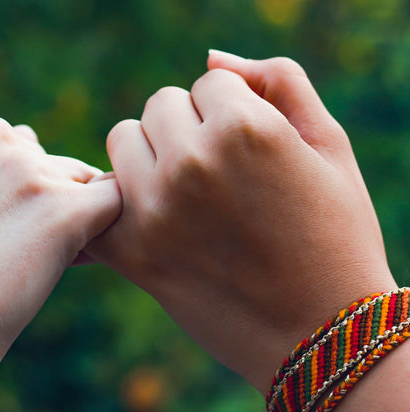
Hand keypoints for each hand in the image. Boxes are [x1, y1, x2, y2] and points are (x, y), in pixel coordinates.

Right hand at [0, 106, 120, 391]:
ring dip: (73, 217)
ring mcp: (29, 168)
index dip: (25, 188)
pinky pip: (113, 201)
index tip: (2, 226)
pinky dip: (102, 229)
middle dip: (51, 200)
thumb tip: (50, 159)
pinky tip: (73, 257)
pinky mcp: (65, 207)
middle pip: (53, 163)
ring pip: (82, 183)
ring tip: (35, 261)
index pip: (21, 144)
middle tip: (21, 249)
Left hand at [87, 51, 394, 393]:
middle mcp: (189, 163)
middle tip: (217, 176)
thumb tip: (214, 58)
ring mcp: (152, 210)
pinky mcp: (130, 253)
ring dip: (150, 157)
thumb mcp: (329, 147)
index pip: (208, 83)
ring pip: (123, 142)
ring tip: (186, 196)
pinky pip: (98, 201)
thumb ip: (279, 81)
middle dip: (186, 129)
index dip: (231, 114)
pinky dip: (116, 203)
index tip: (248, 153)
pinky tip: (146, 220)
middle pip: (159, 107)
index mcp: (242, 129)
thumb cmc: (334, 239)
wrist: (317, 333)